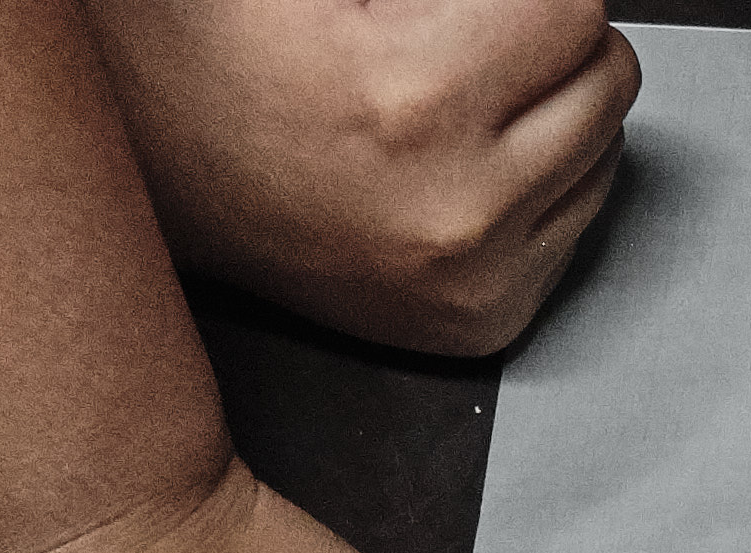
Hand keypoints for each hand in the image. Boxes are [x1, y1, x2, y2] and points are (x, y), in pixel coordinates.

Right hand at [83, 0, 640, 355]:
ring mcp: (467, 282)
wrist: (143, 157)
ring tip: (445, 95)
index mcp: (414, 103)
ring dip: (548, 104)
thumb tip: (541, 1)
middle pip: (607, 76)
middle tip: (452, 36)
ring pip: (604, 149)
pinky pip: (577, 222)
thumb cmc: (207, 50)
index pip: (574, 7)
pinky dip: (537, 178)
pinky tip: (452, 157)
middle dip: (542, 36)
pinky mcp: (474, 323)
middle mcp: (452, 212)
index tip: (466, 3)